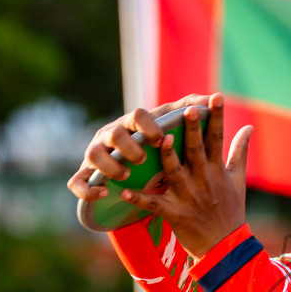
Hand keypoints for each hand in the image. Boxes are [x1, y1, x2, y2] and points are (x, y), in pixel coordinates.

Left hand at [68, 94, 253, 258]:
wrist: (226, 248)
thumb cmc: (232, 211)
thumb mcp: (239, 180)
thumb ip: (239, 151)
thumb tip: (248, 128)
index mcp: (217, 170)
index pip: (217, 138)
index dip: (216, 117)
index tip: (215, 97)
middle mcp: (203, 181)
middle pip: (196, 150)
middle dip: (192, 130)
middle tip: (188, 109)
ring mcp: (188, 197)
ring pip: (175, 172)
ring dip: (167, 156)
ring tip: (160, 139)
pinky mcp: (175, 214)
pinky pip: (154, 204)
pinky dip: (139, 199)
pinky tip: (124, 191)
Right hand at [69, 94, 214, 196]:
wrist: (129, 165)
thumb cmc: (152, 142)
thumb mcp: (169, 127)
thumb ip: (188, 111)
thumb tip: (212, 98)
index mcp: (132, 124)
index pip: (137, 115)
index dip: (148, 126)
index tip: (161, 139)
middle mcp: (111, 135)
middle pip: (113, 133)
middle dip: (128, 146)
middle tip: (143, 160)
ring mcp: (96, 154)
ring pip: (92, 155)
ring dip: (109, 165)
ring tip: (127, 175)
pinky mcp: (86, 175)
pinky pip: (77, 182)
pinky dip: (88, 189)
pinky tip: (104, 194)